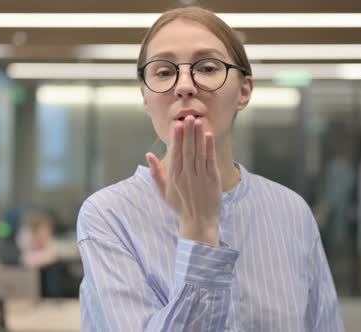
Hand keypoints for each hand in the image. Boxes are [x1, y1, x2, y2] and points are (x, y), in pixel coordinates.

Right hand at [146, 115, 221, 245]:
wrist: (198, 223)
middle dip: (187, 132)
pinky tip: (209, 136)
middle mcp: (186, 175)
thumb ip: (156, 173)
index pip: (175, 153)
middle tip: (187, 116)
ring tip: (198, 121)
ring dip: (198, 136)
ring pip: (198, 152)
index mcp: (174, 176)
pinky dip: (209, 147)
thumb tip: (148, 155)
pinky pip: (210, 160)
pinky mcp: (212, 179)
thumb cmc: (180, 206)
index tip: (177, 124)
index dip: (176, 138)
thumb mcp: (164, 191)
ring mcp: (200, 177)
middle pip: (186, 149)